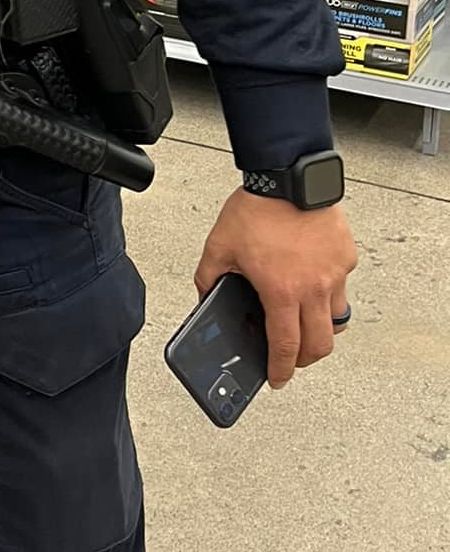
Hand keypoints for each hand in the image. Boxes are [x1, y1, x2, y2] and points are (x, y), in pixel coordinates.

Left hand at [195, 189, 356, 388]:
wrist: (288, 174)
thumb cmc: (257, 207)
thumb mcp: (218, 247)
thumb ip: (209, 279)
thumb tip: (206, 299)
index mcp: (281, 291)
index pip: (286, 347)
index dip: (281, 370)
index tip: (276, 378)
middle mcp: (313, 288)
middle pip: (320, 345)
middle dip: (304, 359)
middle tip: (291, 357)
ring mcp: (334, 274)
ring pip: (337, 319)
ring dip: (321, 329)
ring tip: (303, 323)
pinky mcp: (346, 257)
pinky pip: (341, 287)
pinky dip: (328, 293)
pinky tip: (310, 281)